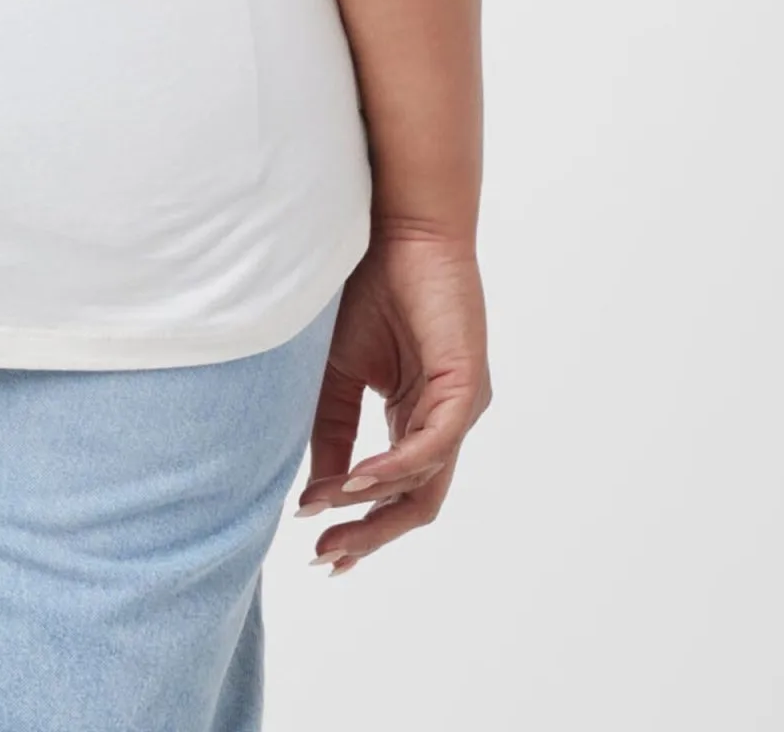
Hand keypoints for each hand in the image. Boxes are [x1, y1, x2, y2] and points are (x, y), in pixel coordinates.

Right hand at [294, 222, 490, 573]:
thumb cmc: (366, 286)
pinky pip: (433, 444)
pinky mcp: (468, 386)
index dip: (361, 524)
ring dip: (370, 499)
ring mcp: (461, 407)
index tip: (320, 550)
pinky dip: (394, 466)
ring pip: (425, 480)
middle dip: (371, 533)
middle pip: (417, 501)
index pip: (397, 491)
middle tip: (327, 555)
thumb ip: (331, 430)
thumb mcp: (337, 371)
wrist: (393, 227)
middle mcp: (444, 420)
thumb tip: (315, 491)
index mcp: (414, 416)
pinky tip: (357, 478)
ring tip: (322, 506)